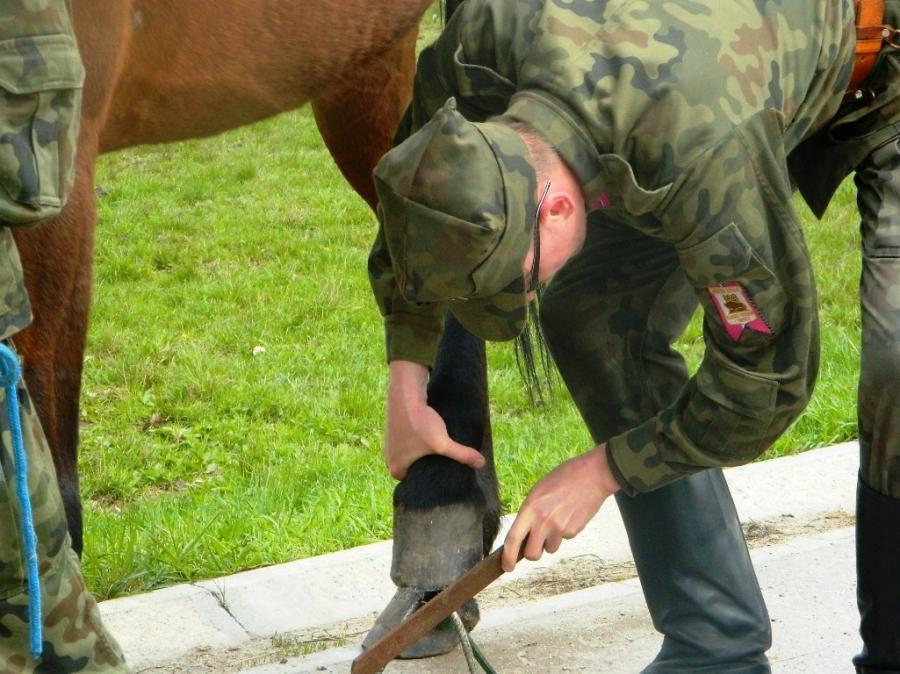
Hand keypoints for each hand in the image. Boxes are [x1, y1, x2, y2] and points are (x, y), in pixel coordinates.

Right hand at [383, 360, 485, 479]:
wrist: (406, 393)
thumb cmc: (419, 422)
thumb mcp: (442, 443)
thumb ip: (461, 454)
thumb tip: (481, 463)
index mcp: (396, 469)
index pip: (414, 484)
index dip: (429, 481)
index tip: (442, 476)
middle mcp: (389, 459)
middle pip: (413, 469)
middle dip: (427, 467)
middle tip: (443, 464)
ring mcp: (391, 444)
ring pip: (411, 455)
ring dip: (422, 453)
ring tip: (438, 451)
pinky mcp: (395, 430)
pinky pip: (409, 442)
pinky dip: (419, 441)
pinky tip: (429, 437)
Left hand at [502, 444, 620, 571]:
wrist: (592, 475)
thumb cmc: (563, 479)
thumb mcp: (538, 492)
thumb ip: (530, 513)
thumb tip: (524, 534)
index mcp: (530, 508)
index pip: (513, 538)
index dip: (507, 556)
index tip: (506, 567)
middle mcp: (543, 520)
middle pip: (532, 554)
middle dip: (533, 554)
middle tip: (537, 545)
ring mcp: (559, 527)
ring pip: (550, 549)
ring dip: (551, 541)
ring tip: (558, 519)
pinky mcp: (573, 531)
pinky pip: (565, 539)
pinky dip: (565, 532)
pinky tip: (570, 515)